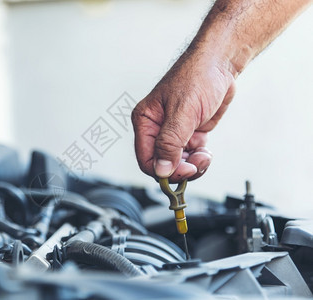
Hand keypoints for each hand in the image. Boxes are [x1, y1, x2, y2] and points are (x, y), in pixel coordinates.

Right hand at [132, 51, 235, 181]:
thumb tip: (161, 170)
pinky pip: (190, 156)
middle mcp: (156, 129)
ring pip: (177, 163)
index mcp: (146, 121)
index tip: (185, 171)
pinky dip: (199, 158)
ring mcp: (173, 132)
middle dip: (181, 169)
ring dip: (192, 165)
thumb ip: (170, 142)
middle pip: (162, 164)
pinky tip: (207, 150)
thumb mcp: (183, 111)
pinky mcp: (189, 133)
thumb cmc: (198, 77)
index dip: (164, 171)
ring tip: (205, 155)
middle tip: (198, 164)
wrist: (220, 63)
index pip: (147, 159)